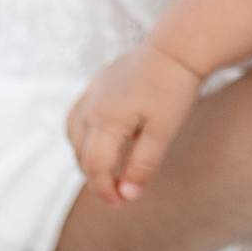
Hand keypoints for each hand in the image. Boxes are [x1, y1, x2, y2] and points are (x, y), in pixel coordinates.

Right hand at [66, 40, 204, 205]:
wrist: (178, 46)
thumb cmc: (174, 89)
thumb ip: (143, 165)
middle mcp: (91, 106)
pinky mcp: (98, 82)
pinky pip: (78, 114)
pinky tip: (102, 139)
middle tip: (117, 192)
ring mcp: (92, 91)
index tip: (121, 204)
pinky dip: (84, 134)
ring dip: (85, 156)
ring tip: (108, 169)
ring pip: (73, 134)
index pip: (95, 167)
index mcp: (106, 120)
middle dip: (95, 177)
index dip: (105, 190)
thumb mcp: (163, 132)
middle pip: (80, 153)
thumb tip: (127, 196)